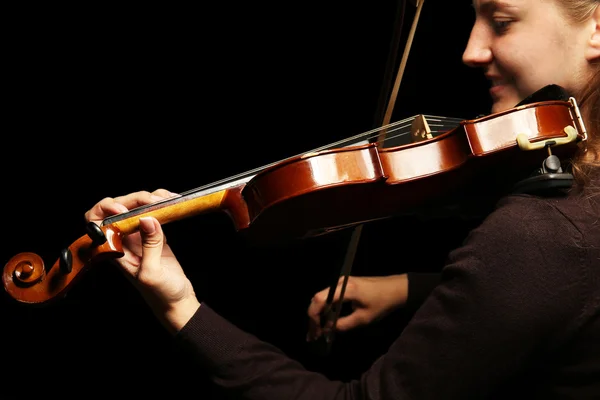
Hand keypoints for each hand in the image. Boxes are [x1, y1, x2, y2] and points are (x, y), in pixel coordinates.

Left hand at [85, 189, 200, 333]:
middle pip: (118, 208)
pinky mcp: (155, 234)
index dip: (105, 210)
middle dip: (134, 199)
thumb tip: (148, 219)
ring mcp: (139, 236)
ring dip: (150, 198)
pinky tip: (171, 202)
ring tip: (166, 199)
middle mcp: (123, 240)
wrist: (177, 302)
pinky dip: (161, 204)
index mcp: (114, 250)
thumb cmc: (161, 294)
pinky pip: (153, 212)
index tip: (123, 209)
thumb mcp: (153, 272)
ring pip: (136, 207)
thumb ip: (150, 245)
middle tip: (154, 201)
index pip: (96, 222)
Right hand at [306, 274, 407, 341]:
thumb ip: (343, 324)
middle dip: (313, 318)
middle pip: (318, 298)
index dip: (313, 316)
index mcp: (344, 289)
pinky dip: (326, 309)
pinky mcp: (345, 284)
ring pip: (323, 298)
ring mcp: (342, 282)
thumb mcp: (363, 318)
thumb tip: (327, 330)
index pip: (319, 300)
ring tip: (317, 331)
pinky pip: (330, 296)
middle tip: (312, 335)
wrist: (397, 288)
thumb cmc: (382, 303)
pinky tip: (326, 320)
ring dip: (318, 314)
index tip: (315, 332)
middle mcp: (340, 283)